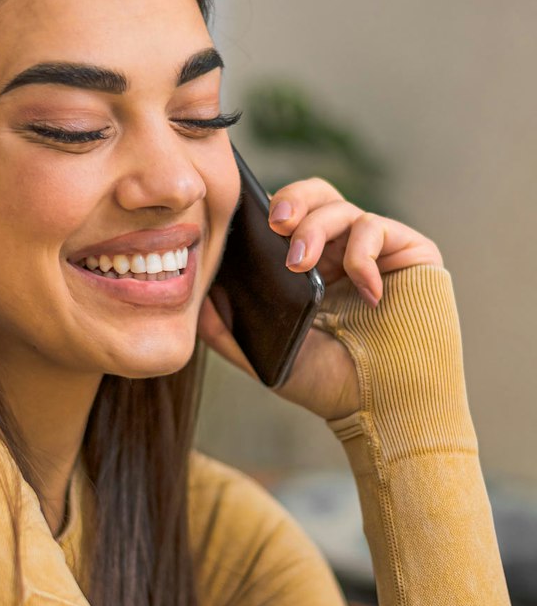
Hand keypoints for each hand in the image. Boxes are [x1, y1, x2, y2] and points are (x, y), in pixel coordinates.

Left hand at [197, 178, 443, 420]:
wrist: (383, 410)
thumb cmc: (327, 384)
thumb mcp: (264, 356)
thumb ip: (226, 330)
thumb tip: (194, 298)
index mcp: (308, 265)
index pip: (287, 215)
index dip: (270, 208)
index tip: (250, 220)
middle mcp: (341, 250)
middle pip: (314, 196)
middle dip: (291, 202)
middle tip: (276, 225)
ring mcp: (376, 249)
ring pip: (341, 207)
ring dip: (315, 229)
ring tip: (300, 264)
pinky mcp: (410, 251)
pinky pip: (378, 228)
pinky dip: (363, 253)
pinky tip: (363, 290)